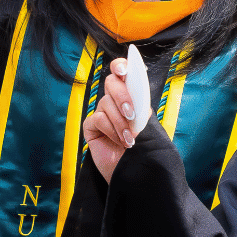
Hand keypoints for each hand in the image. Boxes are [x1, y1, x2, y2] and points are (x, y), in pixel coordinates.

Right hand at [82, 48, 151, 182]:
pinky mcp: (91, 126)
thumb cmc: (144, 146)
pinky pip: (98, 118)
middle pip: (111, 82)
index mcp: (130, 95)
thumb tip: (135, 85)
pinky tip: (120, 142)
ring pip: (106, 103)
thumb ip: (140, 102)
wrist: (136, 171)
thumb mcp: (145, 121)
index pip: (122, 71)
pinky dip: (111, 130)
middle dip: (123, 96)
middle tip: (132, 114)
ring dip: (121, 122)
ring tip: (130, 139)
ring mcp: (102, 112)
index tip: (124, 71)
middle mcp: (115, 100)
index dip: (121, 66)